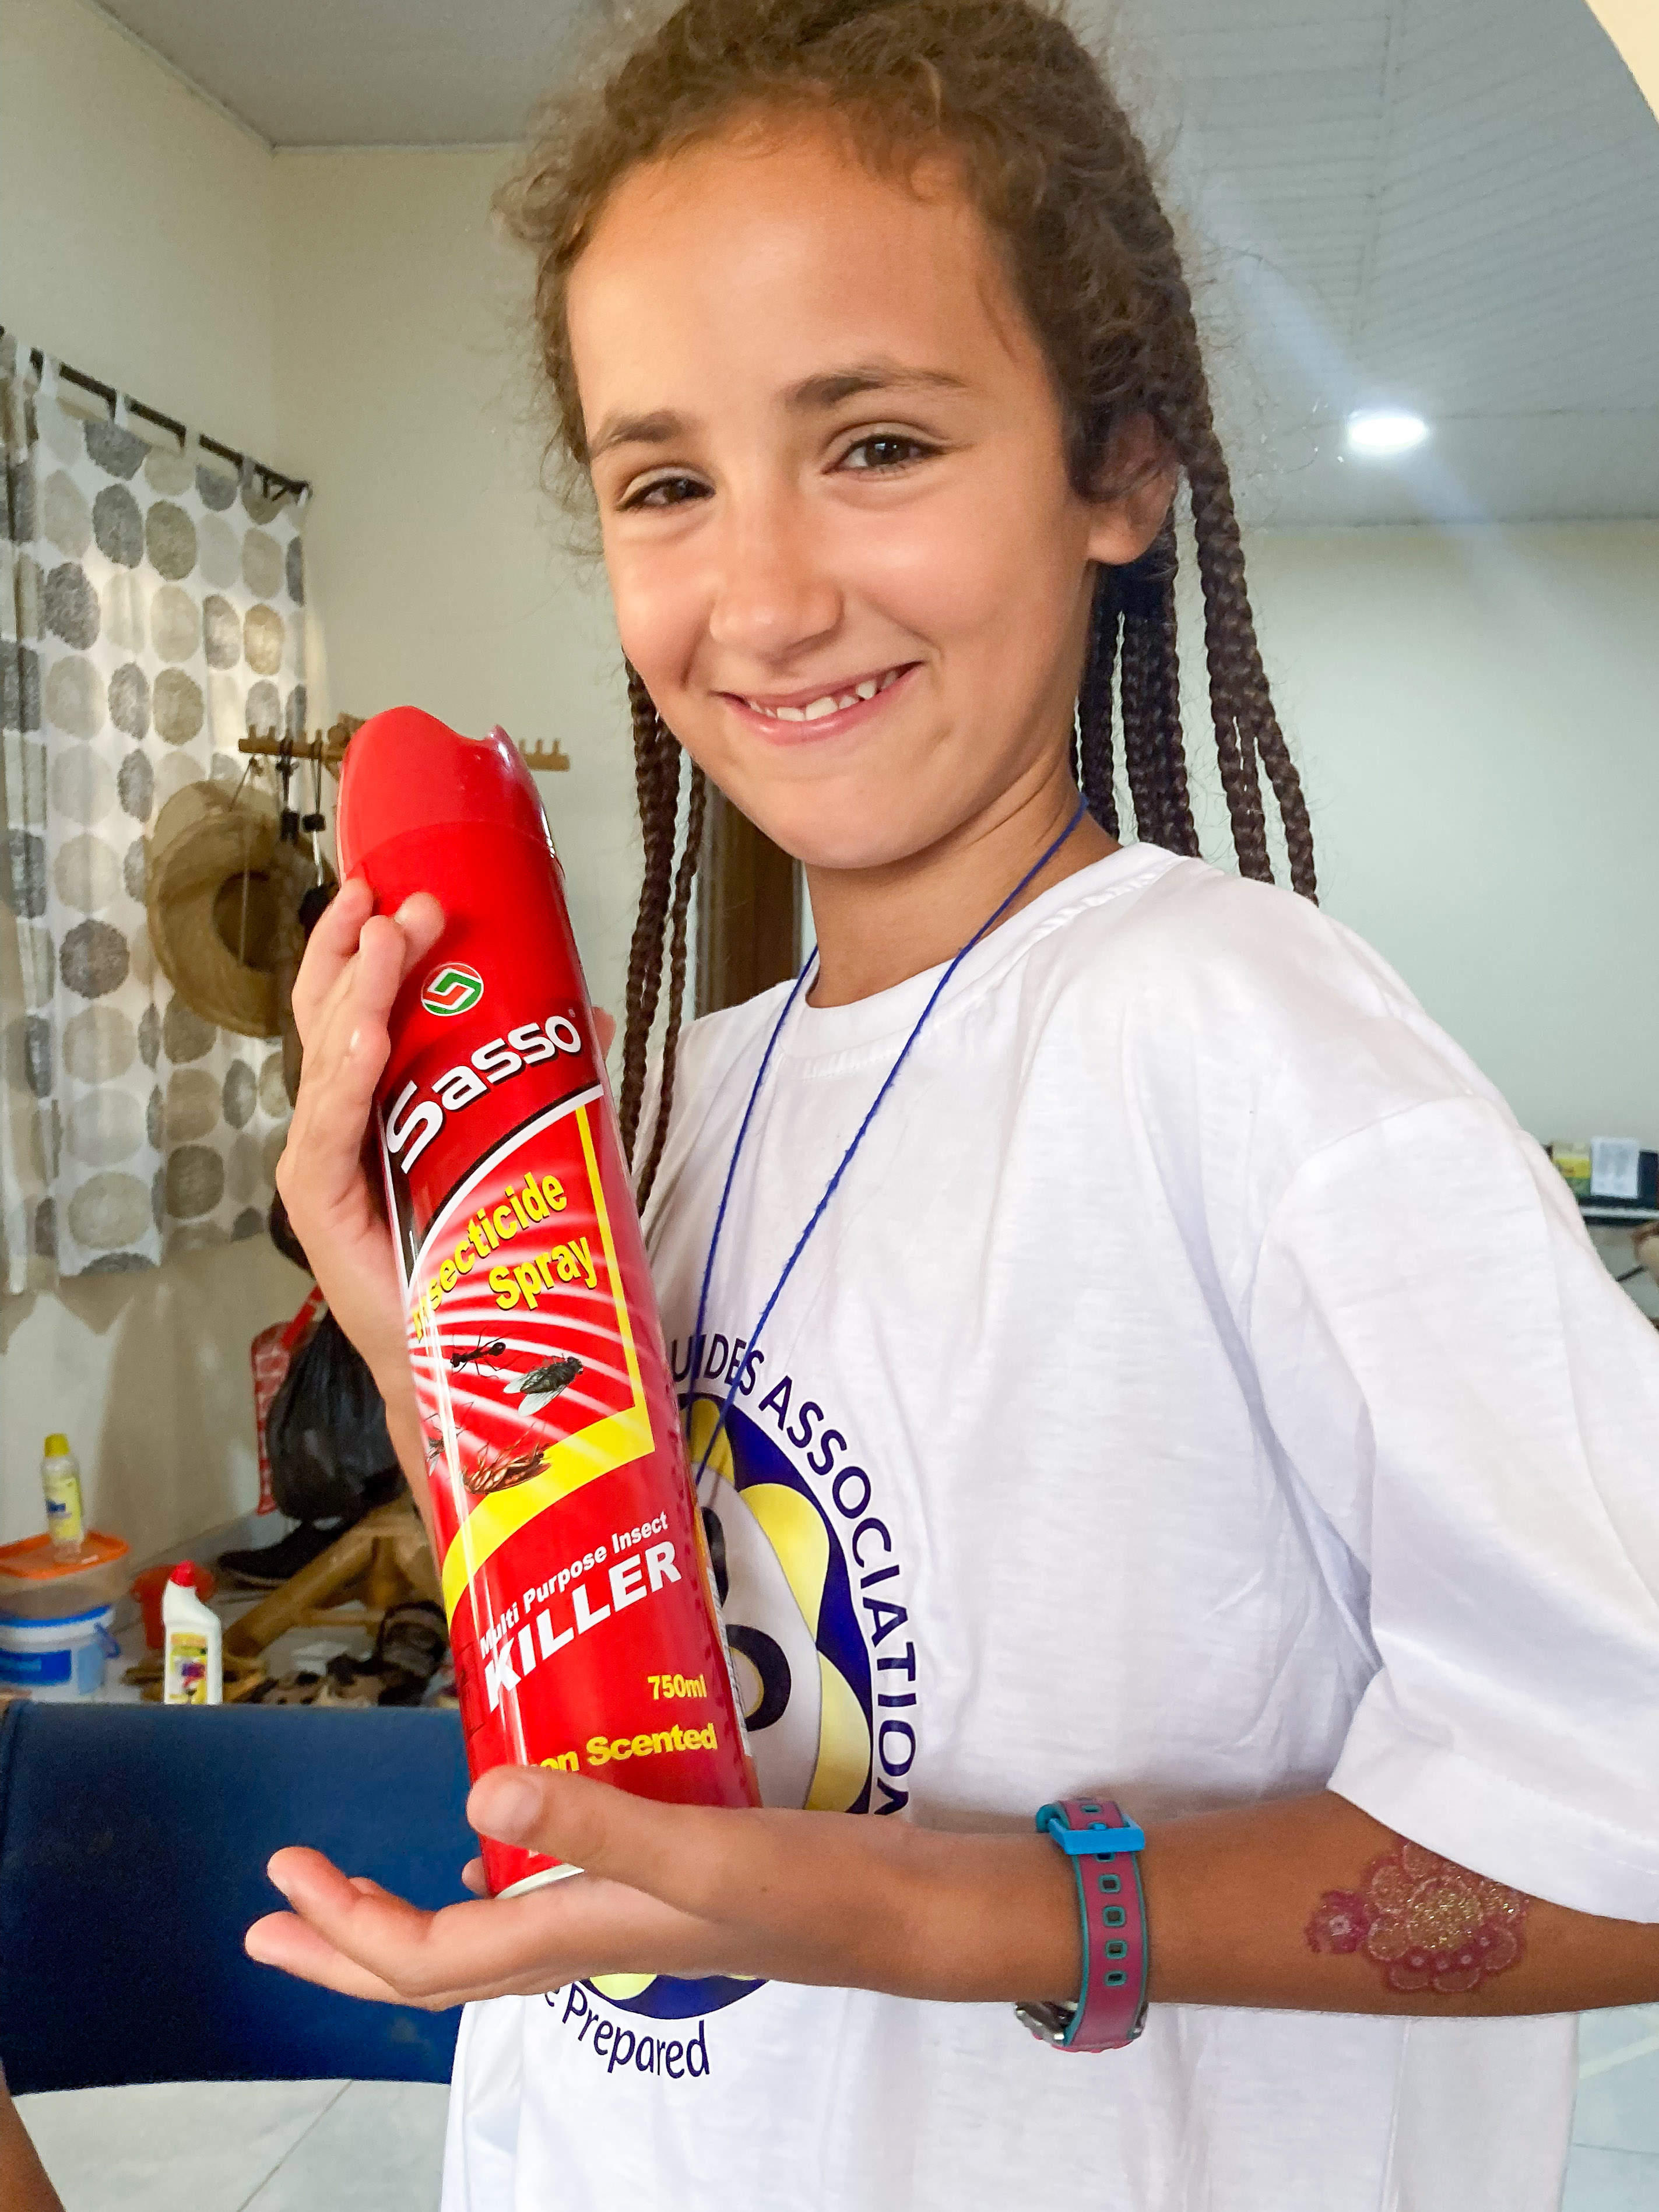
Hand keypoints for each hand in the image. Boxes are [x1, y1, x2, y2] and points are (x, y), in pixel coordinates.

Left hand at [244, 1765, 1077, 2010]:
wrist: (895, 1912)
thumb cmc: (802, 1887)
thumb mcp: (697, 1847)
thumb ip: (592, 1821)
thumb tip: (475, 1792)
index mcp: (575, 1935)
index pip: (429, 1954)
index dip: (347, 1926)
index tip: (286, 1880)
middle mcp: (580, 1938)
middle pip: (434, 1964)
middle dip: (344, 1946)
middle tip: (269, 1920)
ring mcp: (614, 1920)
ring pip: (478, 1936)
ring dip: (399, 1921)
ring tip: (347, 1893)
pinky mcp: (650, 1889)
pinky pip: (535, 1901)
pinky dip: (486, 1882)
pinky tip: (490, 1839)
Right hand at [277, 879, 618, 1440]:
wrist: (470, 1351)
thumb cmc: (481, 1247)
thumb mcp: (516, 1141)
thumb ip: (543, 1078)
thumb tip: (589, 1011)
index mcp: (375, 1099)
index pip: (354, 1003)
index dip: (362, 944)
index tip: (387, 887)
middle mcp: (338, 1122)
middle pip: (332, 1015)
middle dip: (369, 953)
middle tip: (411, 904)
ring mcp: (324, 1161)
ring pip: (329, 1059)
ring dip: (361, 995)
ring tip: (390, 943)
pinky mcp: (323, 1204)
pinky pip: (330, 1129)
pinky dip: (348, 1077)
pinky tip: (368, 1037)